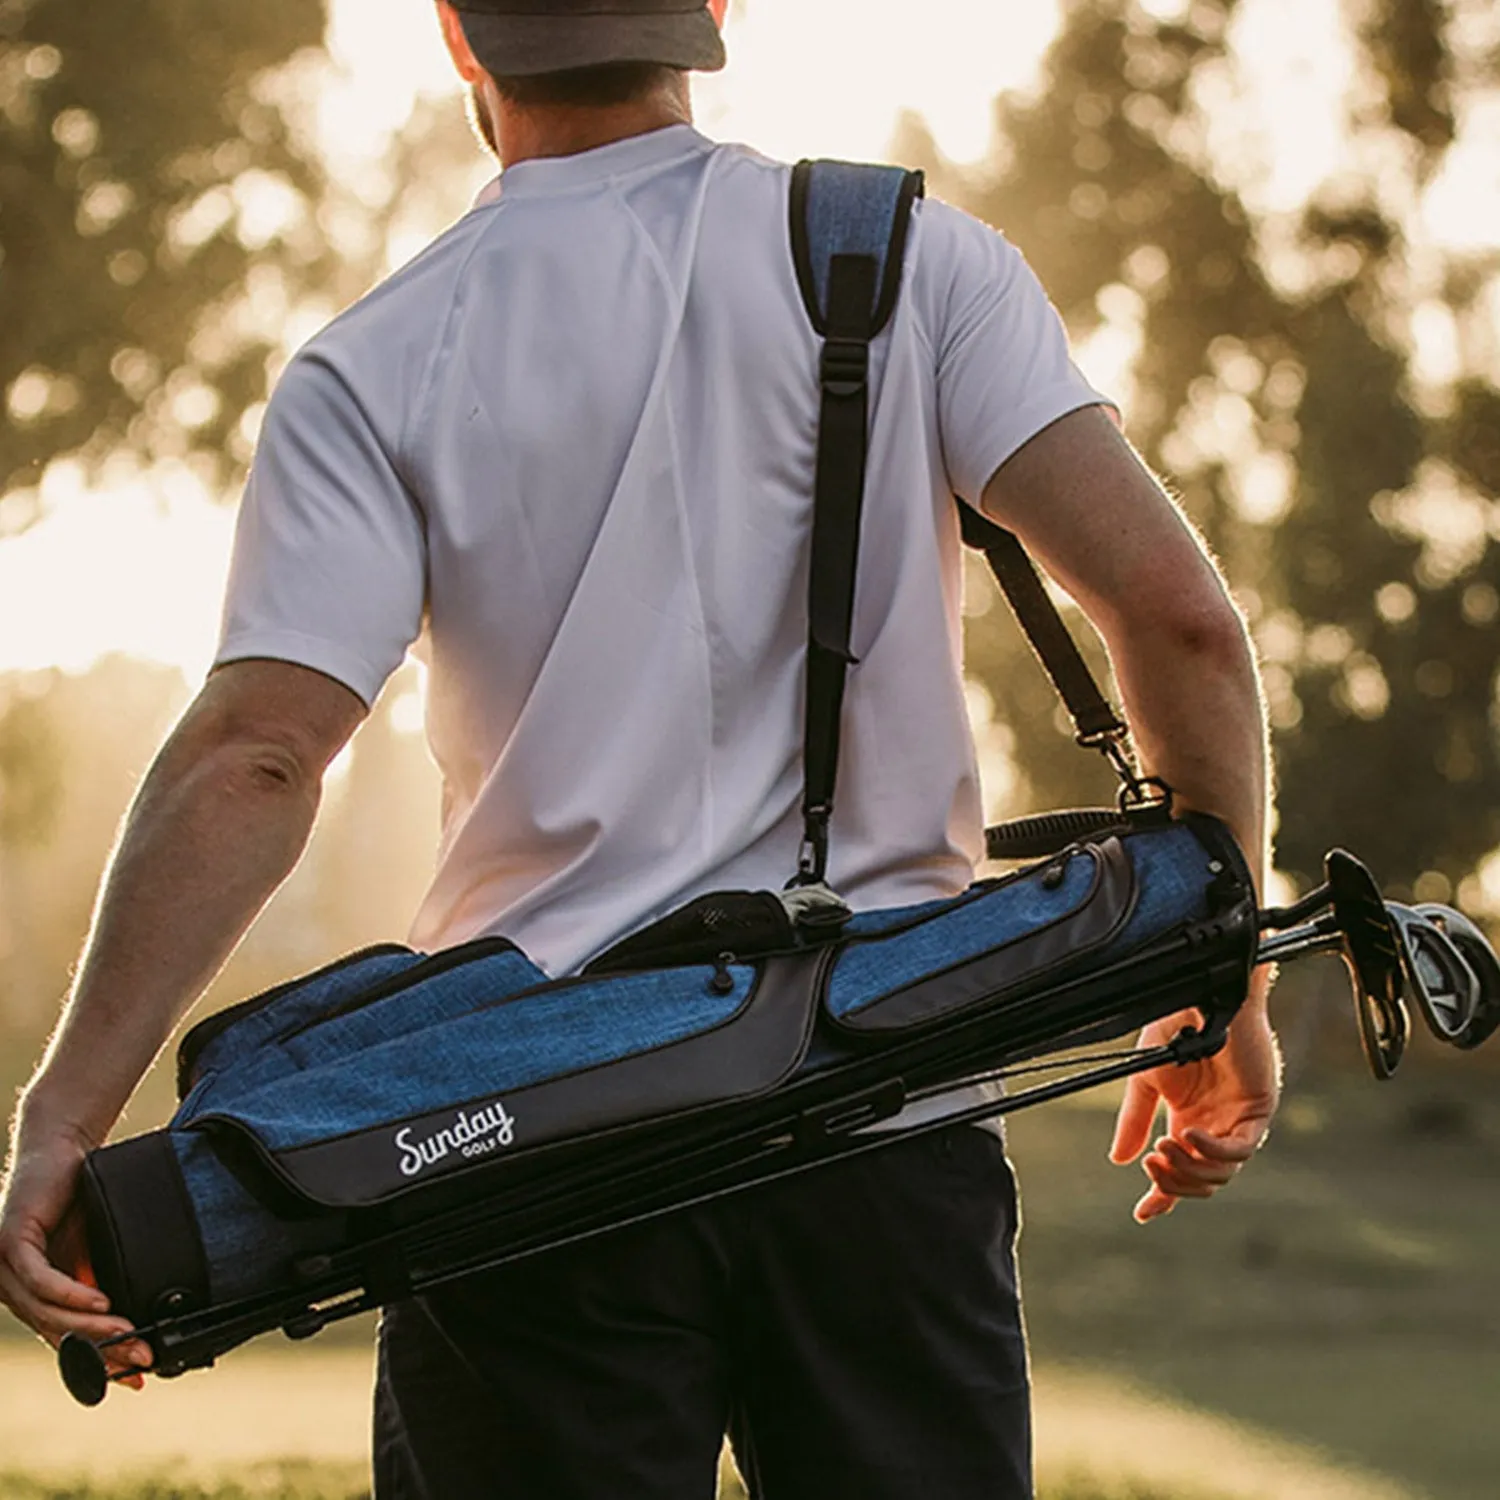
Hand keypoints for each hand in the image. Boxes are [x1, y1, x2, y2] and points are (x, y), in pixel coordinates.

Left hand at [0, 1119, 149, 1387]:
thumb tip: (131, 1323)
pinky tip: (101, 1300)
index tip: (133, 1376)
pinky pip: (40, 1281)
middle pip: (55, 1332)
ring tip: (127, 1331)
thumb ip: (99, 1285)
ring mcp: (4, 1267)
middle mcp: (8, 1287)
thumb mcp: (92, 1252)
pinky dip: (71, 1294)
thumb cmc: (78, 1199)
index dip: (96, 1361)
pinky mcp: (10, 1244)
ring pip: (46, 1312)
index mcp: (28, 1294)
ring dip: (90, 1325)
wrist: (63, 1150)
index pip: (62, 1338)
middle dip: (101, 1348)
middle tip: (140, 1357)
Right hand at [1109, 992, 1279, 1222]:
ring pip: (1221, 1173)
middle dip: (1173, 1181)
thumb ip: (1133, 1120)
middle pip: (1200, 1181)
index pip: (1179, 1172)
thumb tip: (1118, 1160)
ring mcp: (1237, 1121)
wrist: (1200, 996)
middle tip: (1150, 1163)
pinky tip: (1190, 1134)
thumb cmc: (1176, 1026)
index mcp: (1187, 1120)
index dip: (1162, 1196)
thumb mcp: (1145, 1080)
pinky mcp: (1257, 1110)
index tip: (1141, 1214)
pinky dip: (1213, 1149)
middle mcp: (1214, 1126)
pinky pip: (1239, 1148)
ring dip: (1190, 1168)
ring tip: (1163, 1147)